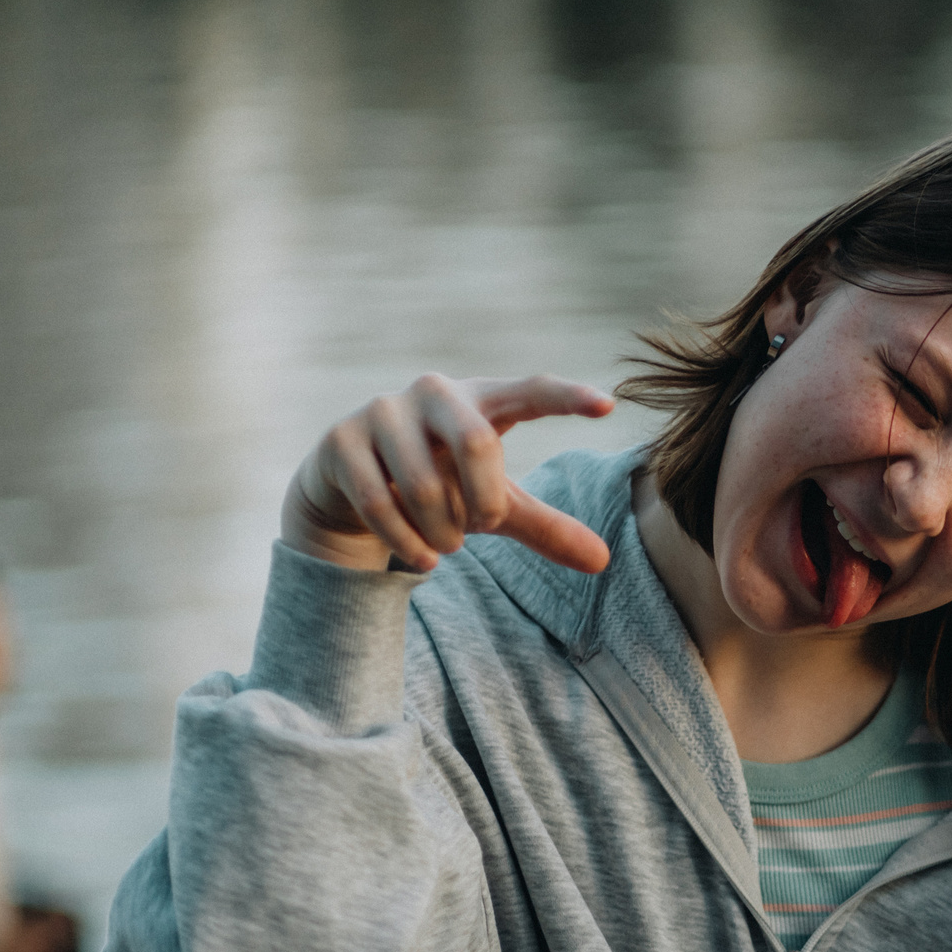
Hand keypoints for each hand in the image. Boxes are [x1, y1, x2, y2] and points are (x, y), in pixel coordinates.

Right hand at [283, 373, 616, 574]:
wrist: (350, 485)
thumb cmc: (440, 485)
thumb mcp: (494, 504)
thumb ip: (544, 526)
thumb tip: (602, 561)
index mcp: (481, 399)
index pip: (531, 390)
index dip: (568, 398)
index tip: (609, 406)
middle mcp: (433, 392)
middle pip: (477, 444)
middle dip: (484, 502)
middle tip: (483, 527)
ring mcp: (382, 410)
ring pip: (424, 486)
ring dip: (443, 531)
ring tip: (447, 545)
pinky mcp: (342, 440)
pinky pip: (380, 502)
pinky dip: (408, 542)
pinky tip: (424, 558)